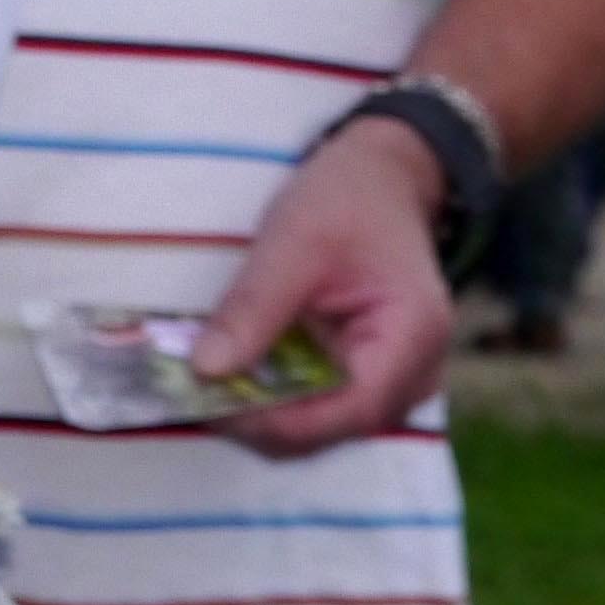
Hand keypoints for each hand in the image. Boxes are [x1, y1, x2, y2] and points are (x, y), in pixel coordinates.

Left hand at [190, 115, 452, 457]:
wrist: (381, 177)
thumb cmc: (345, 199)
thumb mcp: (292, 241)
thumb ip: (253, 308)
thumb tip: (206, 370)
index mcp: (413, 339)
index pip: (347, 411)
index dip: (277, 420)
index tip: (209, 404)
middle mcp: (416, 374)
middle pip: (333, 426)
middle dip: (262, 418)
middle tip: (188, 394)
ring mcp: (396, 378)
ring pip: (322, 421)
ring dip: (264, 408)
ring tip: (201, 383)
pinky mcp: (368, 371)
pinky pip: (320, 398)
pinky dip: (275, 390)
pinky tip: (231, 371)